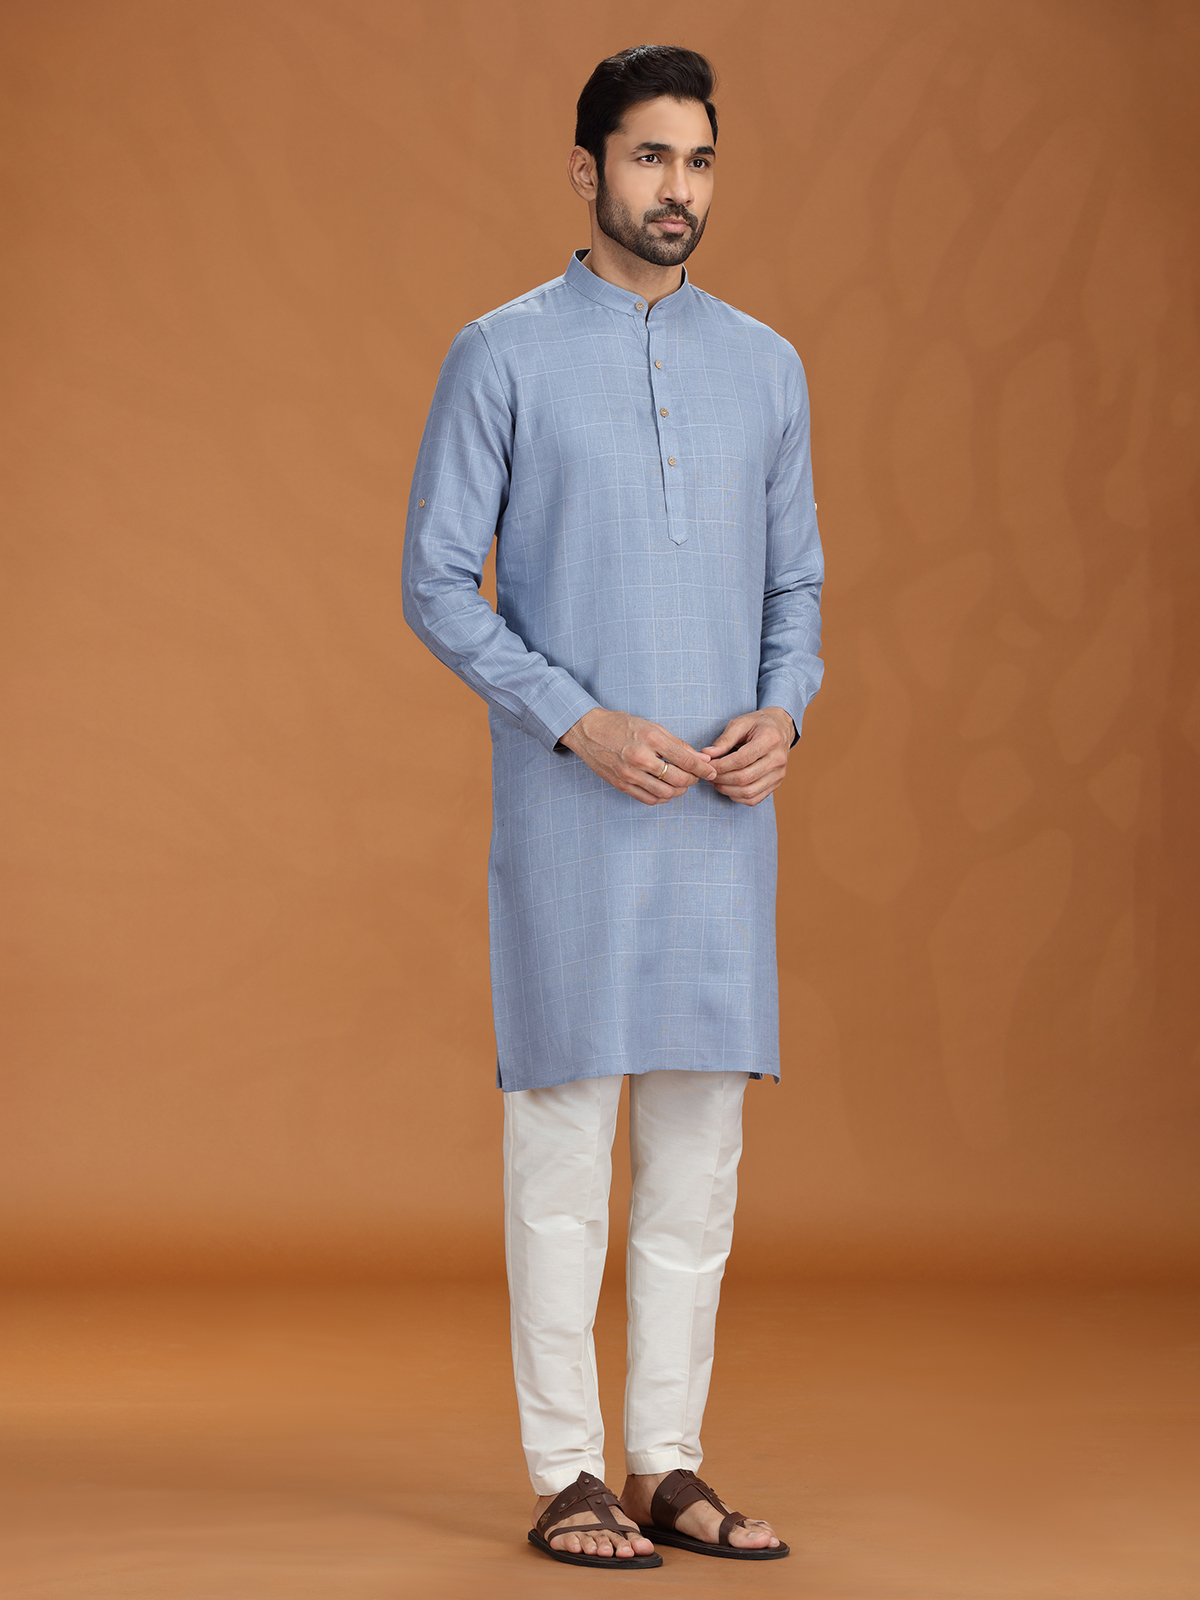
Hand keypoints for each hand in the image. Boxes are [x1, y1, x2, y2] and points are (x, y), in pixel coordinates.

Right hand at [560, 708, 716, 805]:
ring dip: (678, 791)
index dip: (703, 769)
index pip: (686, 760)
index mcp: (651, 738)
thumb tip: (701, 759)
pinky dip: (662, 798)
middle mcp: (641, 757)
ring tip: (680, 784)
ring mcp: (629, 773)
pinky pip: (648, 799)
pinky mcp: (621, 784)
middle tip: (694, 777)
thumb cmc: (621, 725)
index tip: (712, 772)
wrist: (588, 730)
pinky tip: (664, 790)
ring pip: (665, 793)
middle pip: (678, 779)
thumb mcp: (651, 726)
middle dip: (692, 781)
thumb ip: (677, 744)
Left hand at [702, 707, 794, 805]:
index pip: (741, 760)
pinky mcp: (776, 783)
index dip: (720, 765)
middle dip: (721, 778)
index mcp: (770, 739)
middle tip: (708, 774)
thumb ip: (724, 740)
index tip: (707, 765)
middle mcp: (778, 759)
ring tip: (715, 781)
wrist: (781, 727)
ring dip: (727, 790)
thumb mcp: (740, 723)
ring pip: (749, 792)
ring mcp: (779, 773)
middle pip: (744, 778)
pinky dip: (737, 797)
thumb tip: (707, 754)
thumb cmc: (759, 724)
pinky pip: (754, 798)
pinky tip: (727, 787)